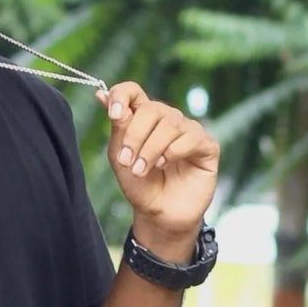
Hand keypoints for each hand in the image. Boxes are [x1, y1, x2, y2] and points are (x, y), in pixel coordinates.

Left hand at [100, 81, 218, 259]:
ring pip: (170, 124)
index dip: (122, 95)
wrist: (160, 215)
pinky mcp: (207, 146)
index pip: (133, 91)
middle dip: (135, 136)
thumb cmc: (141, 186)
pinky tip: (165, 166)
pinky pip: (191, 138)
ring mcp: (188, 131)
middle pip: (152, 109)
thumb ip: (118, 127)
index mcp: (143, 118)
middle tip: (127, 162)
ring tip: (142, 170)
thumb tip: (100, 94)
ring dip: (151, 149)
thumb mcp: (121, 157)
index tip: (113, 114)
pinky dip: (173, 152)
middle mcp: (167, 119)